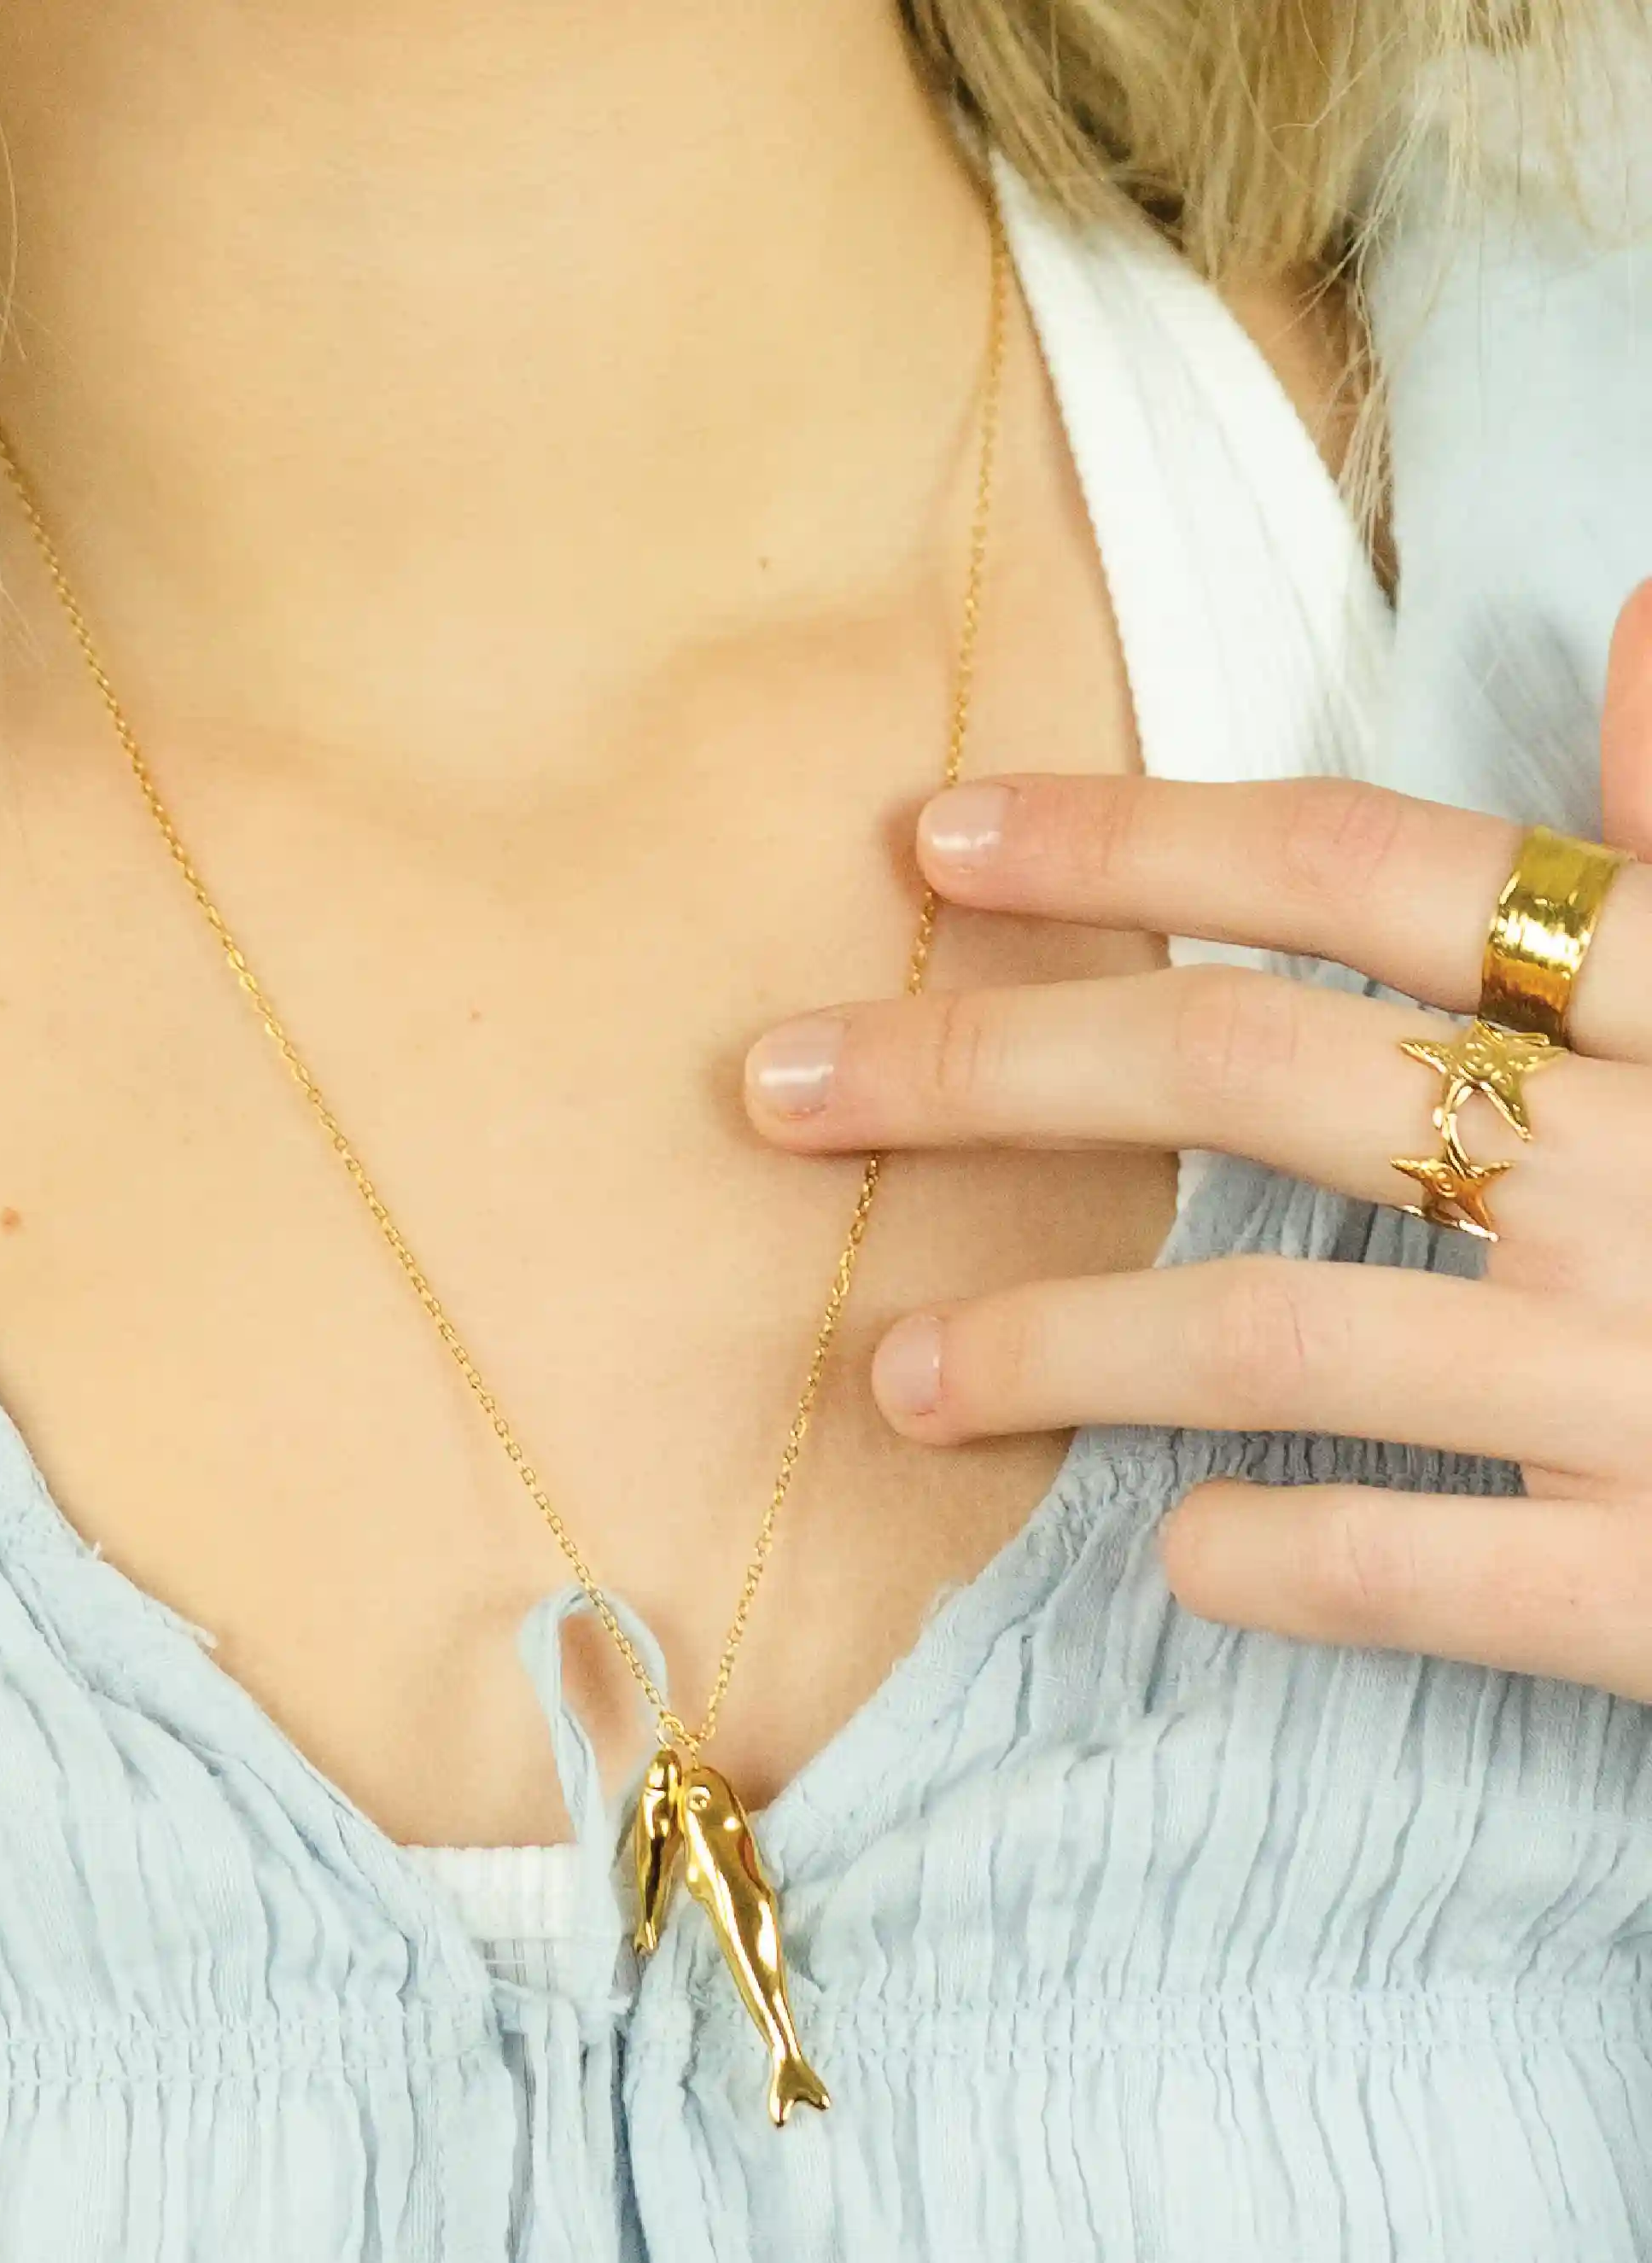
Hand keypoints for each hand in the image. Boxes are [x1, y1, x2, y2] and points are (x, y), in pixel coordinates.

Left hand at [743, 582, 1651, 1702]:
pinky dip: (1278, 1559)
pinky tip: (1179, 1560)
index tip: (928, 843)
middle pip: (1254, 1071)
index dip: (1134, 840)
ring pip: (1278, 1332)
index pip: (1369, 870)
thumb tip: (1648, 615)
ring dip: (1059, 1339)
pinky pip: (1417, 1568)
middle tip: (778, 1094)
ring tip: (902, 1377)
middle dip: (988, 1063)